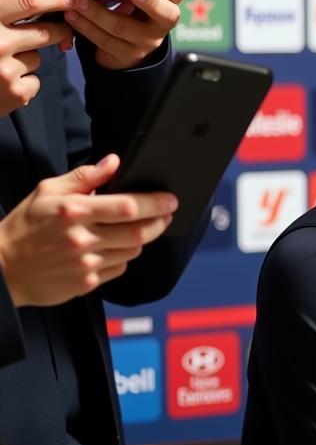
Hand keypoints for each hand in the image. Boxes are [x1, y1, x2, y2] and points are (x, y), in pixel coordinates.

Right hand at [0, 0, 74, 116]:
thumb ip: (7, 12)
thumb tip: (53, 0)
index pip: (28, 1)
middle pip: (45, 32)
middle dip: (57, 31)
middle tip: (58, 30)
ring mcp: (6, 69)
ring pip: (36, 57)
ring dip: (26, 58)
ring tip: (0, 63)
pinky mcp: (16, 92)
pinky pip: (34, 79)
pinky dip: (23, 81)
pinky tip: (3, 82)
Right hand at [0, 154, 177, 306]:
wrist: (3, 268)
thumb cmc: (25, 225)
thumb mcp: (48, 191)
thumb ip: (85, 176)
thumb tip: (115, 162)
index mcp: (74, 211)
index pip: (128, 206)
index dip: (155, 203)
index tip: (170, 199)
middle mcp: (83, 239)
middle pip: (140, 232)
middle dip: (161, 221)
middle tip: (167, 213)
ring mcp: (87, 264)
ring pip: (133, 251)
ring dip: (142, 239)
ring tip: (137, 228)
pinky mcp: (88, 283)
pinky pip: (120, 268)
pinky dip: (123, 257)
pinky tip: (114, 248)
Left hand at [64, 0, 185, 69]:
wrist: (126, 40)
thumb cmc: (128, 3)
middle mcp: (163, 22)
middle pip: (166, 14)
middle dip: (150, 2)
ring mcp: (148, 41)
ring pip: (124, 27)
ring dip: (96, 12)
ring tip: (76, 0)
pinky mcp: (130, 55)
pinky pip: (106, 41)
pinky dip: (85, 27)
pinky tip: (73, 16)